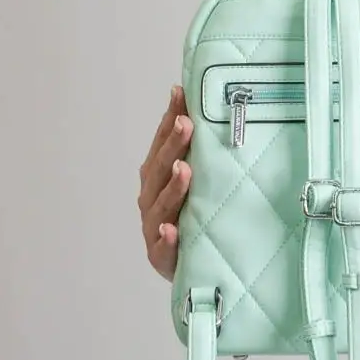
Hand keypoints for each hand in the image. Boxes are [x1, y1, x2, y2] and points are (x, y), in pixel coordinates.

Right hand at [138, 86, 192, 281]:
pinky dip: (167, 239)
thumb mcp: (197, 182)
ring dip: (172, 188)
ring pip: (161, 205)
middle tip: (186, 124)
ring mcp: (154, 227)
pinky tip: (171, 230)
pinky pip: (163, 248)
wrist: (189, 265)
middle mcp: (151, 197)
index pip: (162, 143)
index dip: (170, 118)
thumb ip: (199, 153)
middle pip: (160, 169)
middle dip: (173, 145)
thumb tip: (208, 114)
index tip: (180, 94)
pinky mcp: (161, 257)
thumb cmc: (192, 215)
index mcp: (156, 176)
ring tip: (184, 170)